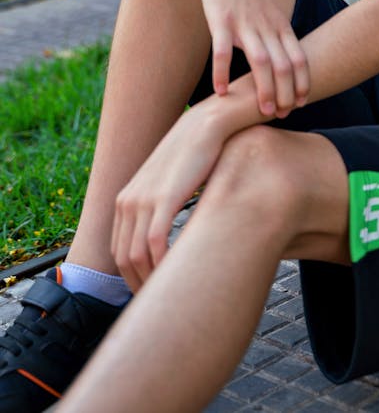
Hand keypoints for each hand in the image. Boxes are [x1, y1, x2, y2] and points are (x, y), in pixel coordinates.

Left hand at [111, 96, 262, 290]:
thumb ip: (164, 208)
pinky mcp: (164, 198)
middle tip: (163, 304)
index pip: (120, 253)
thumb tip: (172, 237)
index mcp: (126, 200)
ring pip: (137, 256)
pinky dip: (163, 264)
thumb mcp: (170, 184)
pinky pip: (156, 243)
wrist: (206, 125)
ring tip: (173, 294)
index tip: (154, 293)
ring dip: (151, 280)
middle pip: (124, 259)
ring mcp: (143, 200)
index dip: (134, 278)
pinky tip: (179, 273)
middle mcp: (128, 201)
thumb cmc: (195, 156)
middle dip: (140, 286)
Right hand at [198, 0, 308, 116]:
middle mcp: (266, 26)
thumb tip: (280, 53)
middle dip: (287, 93)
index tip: (302, 102)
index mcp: (279, 24)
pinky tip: (220, 92)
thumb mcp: (269, 8)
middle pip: (284, 65)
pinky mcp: (221, 19)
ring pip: (261, 62)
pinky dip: (222, 74)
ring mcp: (244, 23)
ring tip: (263, 112)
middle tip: (283, 115)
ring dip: (264, 89)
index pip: (299, 58)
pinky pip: (223, 51)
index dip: (303, 82)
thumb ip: (274, 30)